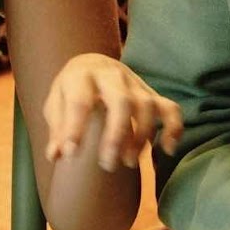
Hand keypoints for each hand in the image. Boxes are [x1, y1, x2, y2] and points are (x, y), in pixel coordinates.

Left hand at [43, 53, 183, 170]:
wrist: (92, 64)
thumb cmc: (71, 91)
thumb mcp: (56, 104)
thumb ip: (57, 128)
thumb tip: (55, 154)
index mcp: (82, 76)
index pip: (80, 101)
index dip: (75, 128)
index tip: (71, 154)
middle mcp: (112, 76)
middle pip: (122, 101)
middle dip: (117, 135)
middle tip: (108, 164)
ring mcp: (135, 84)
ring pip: (147, 106)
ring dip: (141, 137)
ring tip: (129, 162)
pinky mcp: (151, 94)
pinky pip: (170, 108)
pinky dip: (173, 128)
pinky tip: (168, 149)